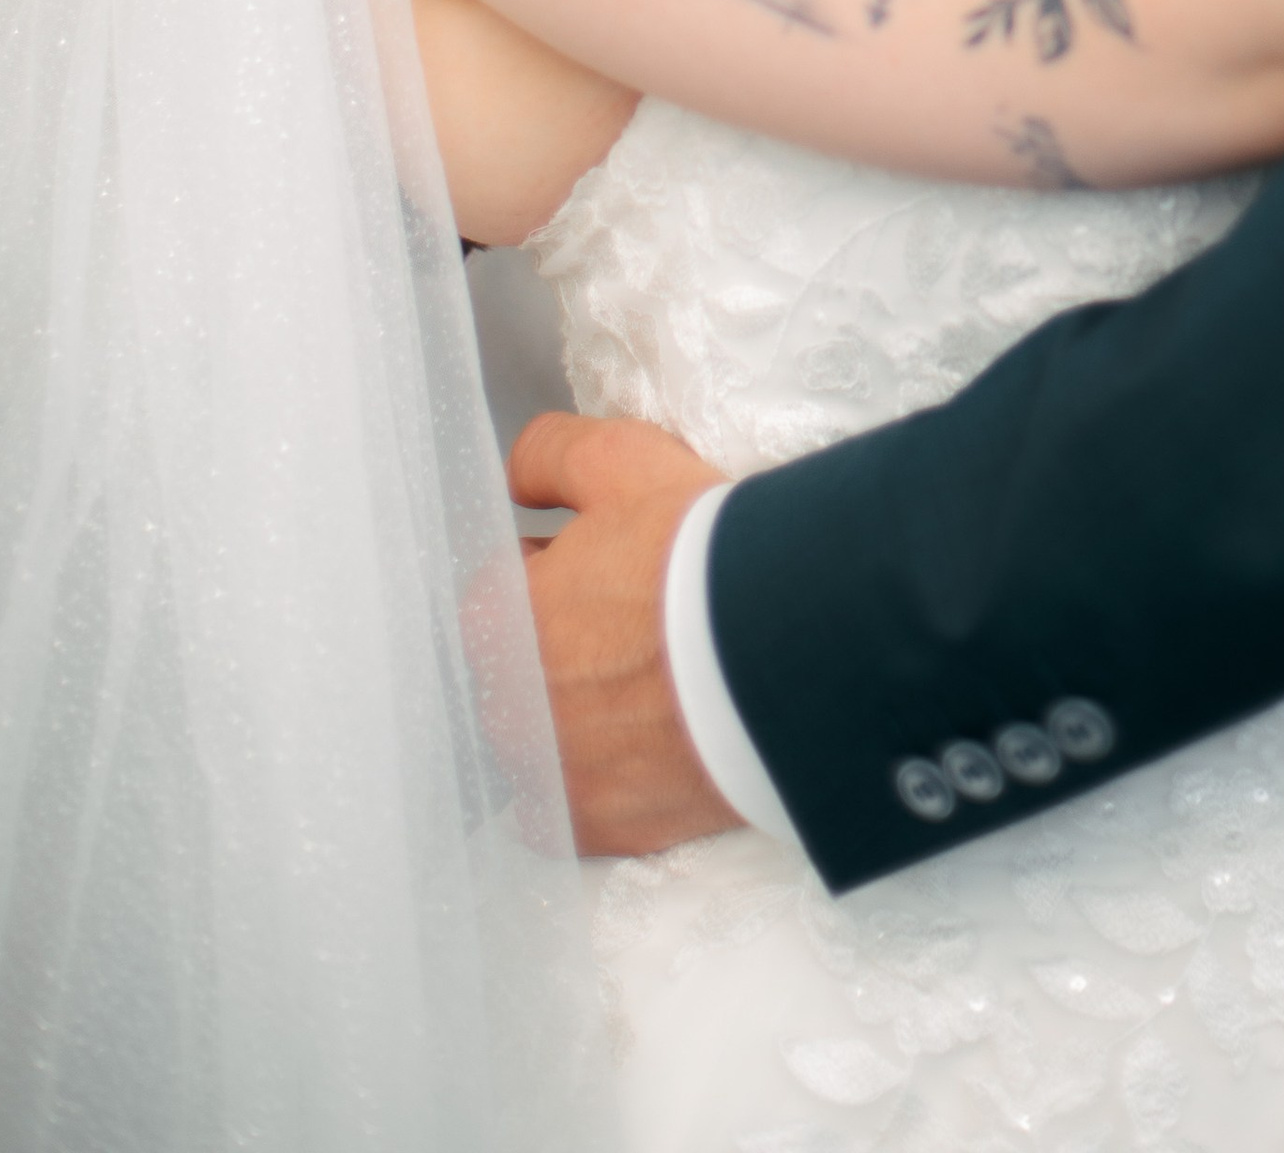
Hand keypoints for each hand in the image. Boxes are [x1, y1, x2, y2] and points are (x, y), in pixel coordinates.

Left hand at [510, 410, 739, 856]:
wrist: (785, 651)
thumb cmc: (698, 552)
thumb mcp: (620, 458)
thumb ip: (548, 456)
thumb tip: (515, 482)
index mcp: (498, 619)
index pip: (506, 588)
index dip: (562, 566)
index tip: (615, 565)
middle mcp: (507, 707)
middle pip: (525, 666)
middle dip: (570, 643)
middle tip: (645, 622)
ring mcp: (552, 776)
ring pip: (548, 740)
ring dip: (587, 714)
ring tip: (661, 686)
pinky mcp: (605, 828)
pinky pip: (575, 813)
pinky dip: (603, 784)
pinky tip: (649, 749)